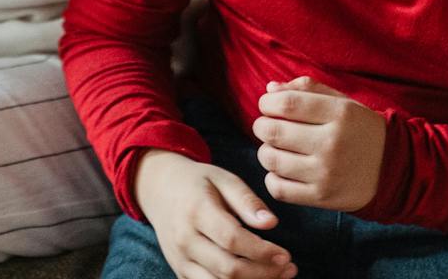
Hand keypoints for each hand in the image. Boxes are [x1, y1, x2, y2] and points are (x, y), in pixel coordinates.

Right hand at [132, 148, 294, 278]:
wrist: (158, 189)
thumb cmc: (197, 182)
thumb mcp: (222, 179)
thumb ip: (247, 200)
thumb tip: (272, 223)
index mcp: (196, 211)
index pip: (232, 239)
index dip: (262, 252)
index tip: (285, 255)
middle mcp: (184, 238)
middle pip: (228, 268)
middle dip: (264, 273)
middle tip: (289, 267)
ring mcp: (180, 258)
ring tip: (278, 275)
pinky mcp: (180, 271)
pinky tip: (255, 278)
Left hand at [252, 77, 385, 212]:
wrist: (395, 170)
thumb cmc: (360, 130)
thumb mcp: (343, 102)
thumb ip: (307, 89)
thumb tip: (270, 89)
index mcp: (339, 114)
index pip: (285, 103)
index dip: (267, 102)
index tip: (268, 106)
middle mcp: (332, 143)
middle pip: (272, 131)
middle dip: (261, 126)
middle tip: (268, 127)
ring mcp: (326, 173)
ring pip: (271, 159)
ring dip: (265, 151)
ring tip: (277, 148)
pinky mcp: (322, 197)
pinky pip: (278, 188)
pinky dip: (272, 178)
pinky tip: (283, 170)